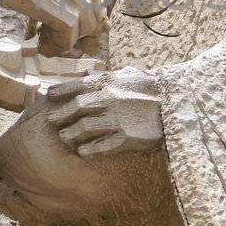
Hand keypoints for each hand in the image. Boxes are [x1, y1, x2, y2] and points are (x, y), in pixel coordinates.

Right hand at [5, 0, 106, 49]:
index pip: (97, 5)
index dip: (86, 21)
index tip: (73, 30)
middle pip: (93, 23)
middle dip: (77, 35)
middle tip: (56, 39)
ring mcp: (80, 3)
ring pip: (81, 34)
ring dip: (62, 41)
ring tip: (44, 41)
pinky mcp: (67, 19)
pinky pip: (66, 43)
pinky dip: (53, 47)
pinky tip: (41, 45)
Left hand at [42, 67, 161, 156]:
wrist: (176, 105)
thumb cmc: (153, 88)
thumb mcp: (130, 74)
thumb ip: (109, 75)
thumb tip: (90, 74)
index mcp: (110, 82)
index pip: (78, 86)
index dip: (61, 91)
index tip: (49, 96)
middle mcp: (110, 99)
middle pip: (77, 107)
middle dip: (61, 114)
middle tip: (50, 120)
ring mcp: (118, 119)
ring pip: (85, 127)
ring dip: (71, 133)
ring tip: (63, 137)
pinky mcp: (127, 137)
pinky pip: (102, 145)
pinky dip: (90, 149)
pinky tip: (82, 151)